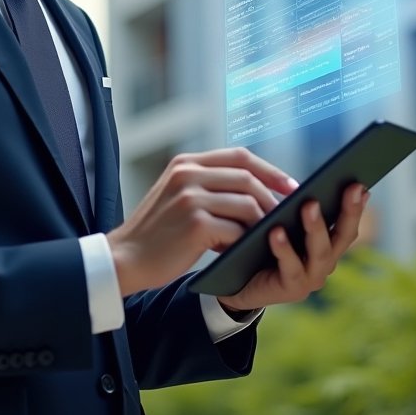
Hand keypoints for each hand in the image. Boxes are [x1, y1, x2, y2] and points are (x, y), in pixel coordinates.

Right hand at [106, 148, 298, 295]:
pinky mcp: (196, 223)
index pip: (238, 156)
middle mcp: (188, 174)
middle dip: (272, 197)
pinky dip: (245, 242)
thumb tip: (256, 193)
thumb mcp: (177, 196)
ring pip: (247, 203)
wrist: (125, 258)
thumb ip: (208, 186)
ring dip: (261, 222)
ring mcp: (191, 197)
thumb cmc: (157, 233)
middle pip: (247, 176)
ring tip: (265, 236)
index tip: (290, 185)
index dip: (269, 169)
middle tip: (286, 215)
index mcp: (185, 163)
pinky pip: (236, 230)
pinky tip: (244, 251)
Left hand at [217, 184, 368, 311]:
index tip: (361, 183)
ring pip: (320, 252)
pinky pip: (291, 268)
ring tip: (309, 205)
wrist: (238, 281)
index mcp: (326, 243)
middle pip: (343, 236)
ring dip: (316, 227)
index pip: (346, 222)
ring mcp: (311, 277)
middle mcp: (325, 261)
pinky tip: (276, 231)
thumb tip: (311, 180)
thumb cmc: (261, 245)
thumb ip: (297, 207)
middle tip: (351, 187)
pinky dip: (285, 249)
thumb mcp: (281, 221)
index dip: (356, 204)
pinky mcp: (292, 289)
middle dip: (349, 211)